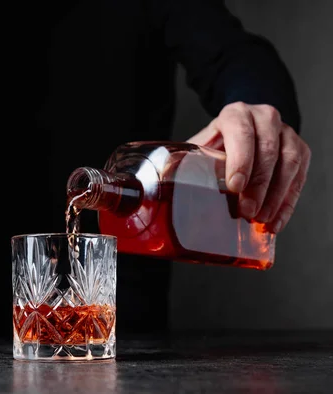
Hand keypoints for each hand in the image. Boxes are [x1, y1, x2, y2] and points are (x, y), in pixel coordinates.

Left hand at [188, 102, 310, 232]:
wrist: (243, 129)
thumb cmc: (216, 144)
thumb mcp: (199, 146)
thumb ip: (184, 161)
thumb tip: (159, 184)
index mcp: (235, 114)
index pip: (242, 133)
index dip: (241, 160)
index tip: (235, 187)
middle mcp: (264, 118)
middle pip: (268, 150)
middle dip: (258, 185)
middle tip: (247, 212)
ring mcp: (286, 132)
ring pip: (289, 162)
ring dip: (276, 195)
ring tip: (261, 219)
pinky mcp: (300, 150)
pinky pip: (300, 176)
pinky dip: (288, 202)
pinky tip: (275, 220)